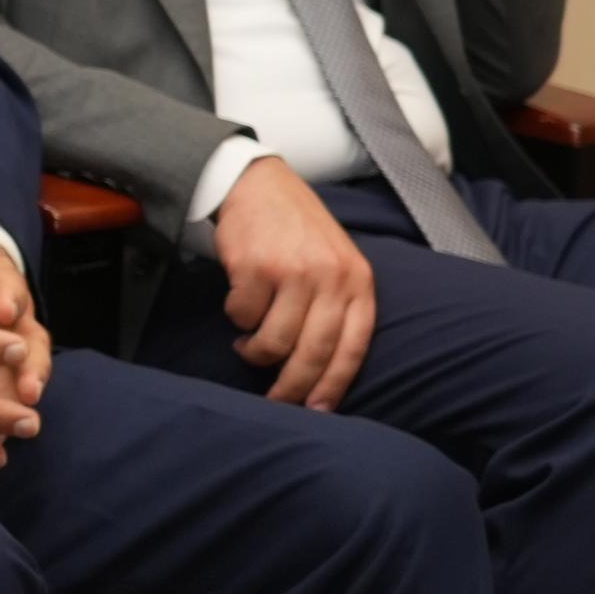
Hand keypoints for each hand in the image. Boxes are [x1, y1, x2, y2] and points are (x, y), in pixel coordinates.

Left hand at [0, 186, 50, 408]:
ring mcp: (4, 348)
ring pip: (17, 379)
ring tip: (10, 434)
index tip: (3, 308)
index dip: (6, 296)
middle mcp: (9, 317)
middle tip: (28, 392)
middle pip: (30, 343)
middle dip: (31, 368)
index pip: (5, 284)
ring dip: (14, 405)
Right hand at [212, 156, 377, 409]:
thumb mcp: (335, 262)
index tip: (320, 410)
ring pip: (274, 341)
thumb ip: (337, 305)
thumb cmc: (296, 230)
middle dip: (293, 386)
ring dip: (257, 352)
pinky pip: (242, 316)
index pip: (353, 346)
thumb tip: (322, 369)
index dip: (336, 384)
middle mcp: (330, 277)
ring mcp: (293, 272)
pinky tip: (239, 308)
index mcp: (357, 280)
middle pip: (313, 352)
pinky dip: (237, 319)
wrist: (259, 184)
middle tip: (277, 401)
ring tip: (249, 345)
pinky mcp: (255, 267)